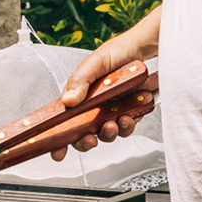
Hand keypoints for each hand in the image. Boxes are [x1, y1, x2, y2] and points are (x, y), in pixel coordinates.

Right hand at [50, 8, 161, 161]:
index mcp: (78, 99)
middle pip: (83, 135)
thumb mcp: (93, 63)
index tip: (57, 152)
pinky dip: (127, 126)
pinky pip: (126, 127)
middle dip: (85, 142)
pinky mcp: (129, 113)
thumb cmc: (116, 53)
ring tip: (113, 123)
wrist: (143, 49)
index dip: (58, 141)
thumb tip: (68, 101)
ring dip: (108, 134)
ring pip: (106, 134)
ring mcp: (111, 112)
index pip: (63, 124)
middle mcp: (93, 108)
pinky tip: (128, 116)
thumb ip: (79, 81)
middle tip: (89, 139)